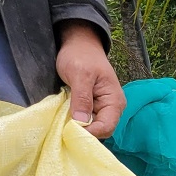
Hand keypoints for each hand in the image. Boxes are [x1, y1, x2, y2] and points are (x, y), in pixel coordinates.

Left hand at [55, 21, 123, 138]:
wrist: (79, 44)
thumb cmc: (81, 56)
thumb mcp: (80, 75)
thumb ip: (82, 98)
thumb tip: (82, 122)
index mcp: (114, 102)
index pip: (106, 127)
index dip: (89, 132)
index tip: (69, 129)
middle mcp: (111, 109)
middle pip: (100, 130)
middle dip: (83, 131)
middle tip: (62, 127)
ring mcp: (101, 108)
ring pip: (92, 127)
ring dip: (77, 126)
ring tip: (62, 122)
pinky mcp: (91, 107)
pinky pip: (85, 120)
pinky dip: (74, 121)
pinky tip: (64, 117)